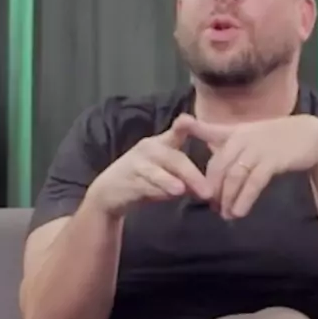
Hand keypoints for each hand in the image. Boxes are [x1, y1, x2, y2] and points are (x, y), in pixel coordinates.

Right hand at [86, 115, 212, 217]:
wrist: (108, 192)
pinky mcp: (127, 180)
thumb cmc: (145, 179)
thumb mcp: (167, 173)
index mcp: (162, 144)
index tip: (189, 120)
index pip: (176, 132)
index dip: (183, 126)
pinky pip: (143, 186)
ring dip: (169, 181)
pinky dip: (155, 192)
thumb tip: (209, 190)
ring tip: (180, 190)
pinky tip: (164, 198)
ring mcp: (136, 164)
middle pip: (173, 159)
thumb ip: (186, 178)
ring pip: (157, 173)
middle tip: (208, 192)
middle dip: (191, 175)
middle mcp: (149, 149)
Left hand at [175, 114, 317, 218]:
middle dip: (214, 191)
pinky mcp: (273, 160)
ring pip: (234, 176)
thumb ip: (226, 145)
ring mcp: (257, 149)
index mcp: (233, 133)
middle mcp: (242, 139)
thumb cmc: (276, 139)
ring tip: (226, 215)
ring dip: (227, 198)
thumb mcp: (248, 136)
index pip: (211, 156)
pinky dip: (244, 198)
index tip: (200, 193)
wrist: (311, 136)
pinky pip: (254, 182)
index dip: (204, 178)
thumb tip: (209, 170)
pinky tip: (239, 211)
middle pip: (219, 168)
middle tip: (214, 208)